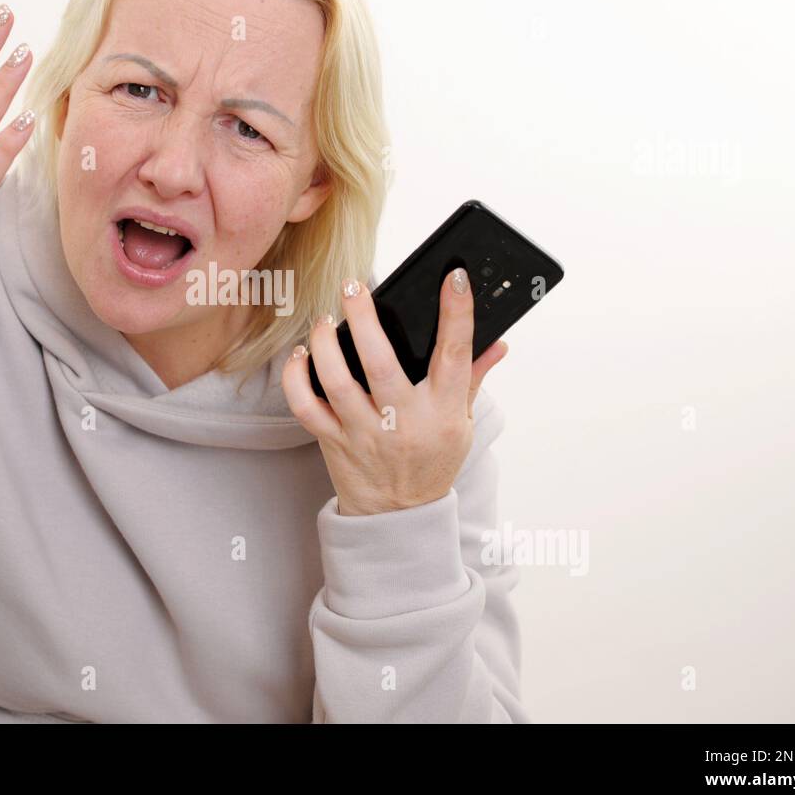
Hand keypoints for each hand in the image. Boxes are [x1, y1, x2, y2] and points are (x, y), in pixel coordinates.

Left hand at [281, 268, 508, 515]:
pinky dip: (297, 377)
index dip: (457, 313)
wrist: (398, 517)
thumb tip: (497, 343)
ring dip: (325, 343)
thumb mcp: (462, 424)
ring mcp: (365, 433)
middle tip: (353, 286)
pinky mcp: (333, 442)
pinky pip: (306, 407)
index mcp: (442, 411)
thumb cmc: (431, 461)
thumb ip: (472, 380)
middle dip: (364, 318)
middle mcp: (403, 421)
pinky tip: (301, 355)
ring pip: (337, 381)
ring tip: (325, 319)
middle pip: (380, 362)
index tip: (452, 277)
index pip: (455, 355)